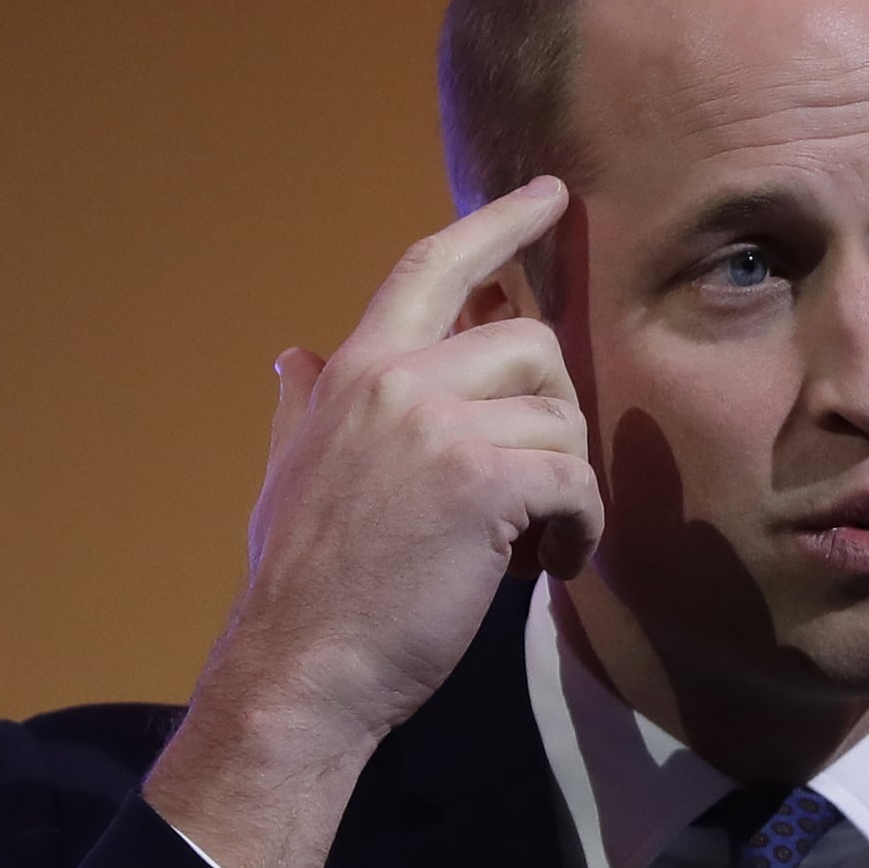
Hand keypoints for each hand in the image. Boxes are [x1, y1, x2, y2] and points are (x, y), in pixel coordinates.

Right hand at [228, 174, 600, 740]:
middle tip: (532, 484)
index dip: (496, 222)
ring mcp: (442, 428)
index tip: (549, 195)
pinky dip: (580, 528)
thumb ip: (303, 406)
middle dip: (551, 410)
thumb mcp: (288, 473)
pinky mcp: (487, 485)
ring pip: (563, 418)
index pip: (431, 266)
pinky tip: (551, 563)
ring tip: (532, 541)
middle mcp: (398, 381)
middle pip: (531, 341)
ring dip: (566, 485)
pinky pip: (576, 480)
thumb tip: (293, 357)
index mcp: (355, 370)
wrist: (300, 672)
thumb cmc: (303, 585)